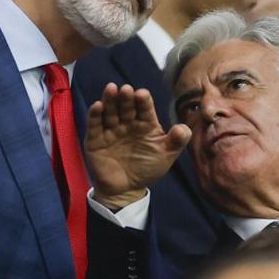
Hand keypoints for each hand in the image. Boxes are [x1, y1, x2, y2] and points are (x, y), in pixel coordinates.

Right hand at [85, 83, 190, 209]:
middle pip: (126, 106)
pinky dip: (95, 115)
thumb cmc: (147, 169)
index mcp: (145, 123)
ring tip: (111, 89)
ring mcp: (110, 130)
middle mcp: (127, 123)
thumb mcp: (165, 156)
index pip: (144, 108)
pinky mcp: (95, 140)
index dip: (143, 101)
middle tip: (126, 89)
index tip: (142, 94)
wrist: (125, 190)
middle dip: (126, 98)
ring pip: (109, 111)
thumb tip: (184, 129)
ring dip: (110, 100)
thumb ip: (176, 142)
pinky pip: (94, 125)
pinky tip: (98, 106)